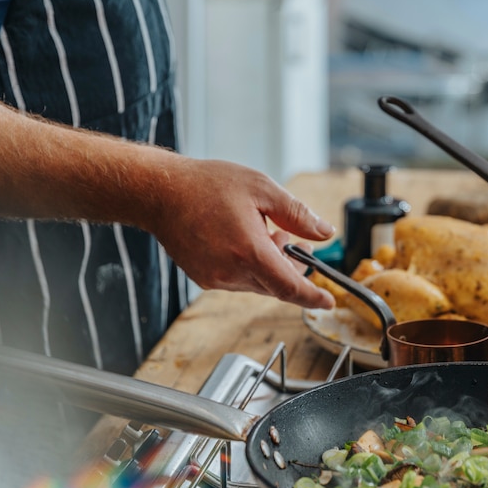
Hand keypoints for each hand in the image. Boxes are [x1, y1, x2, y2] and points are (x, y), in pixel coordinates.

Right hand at [149, 158, 336, 309]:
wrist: (159, 191)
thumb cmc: (206, 185)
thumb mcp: (262, 189)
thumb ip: (297, 214)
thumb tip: (324, 232)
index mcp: (248, 252)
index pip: (290, 288)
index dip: (312, 297)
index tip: (328, 302)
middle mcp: (230, 272)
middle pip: (276, 285)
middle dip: (292, 267)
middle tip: (296, 242)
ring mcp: (214, 278)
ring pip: (257, 282)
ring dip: (270, 264)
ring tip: (267, 231)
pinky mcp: (203, 277)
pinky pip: (238, 279)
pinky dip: (249, 265)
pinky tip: (244, 238)